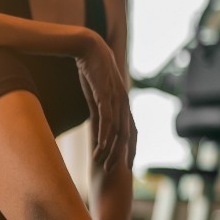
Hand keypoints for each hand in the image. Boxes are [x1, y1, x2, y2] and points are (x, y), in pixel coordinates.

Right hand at [76, 34, 137, 171]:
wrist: (88, 47)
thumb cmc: (91, 69)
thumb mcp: (95, 94)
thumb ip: (98, 109)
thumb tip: (96, 123)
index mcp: (123, 103)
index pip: (131, 131)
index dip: (130, 149)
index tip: (126, 165)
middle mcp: (124, 102)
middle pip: (129, 134)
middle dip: (124, 154)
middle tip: (117, 172)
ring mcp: (116, 99)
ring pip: (118, 130)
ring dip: (112, 149)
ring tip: (105, 164)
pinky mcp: (105, 94)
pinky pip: (107, 118)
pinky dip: (105, 134)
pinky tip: (101, 146)